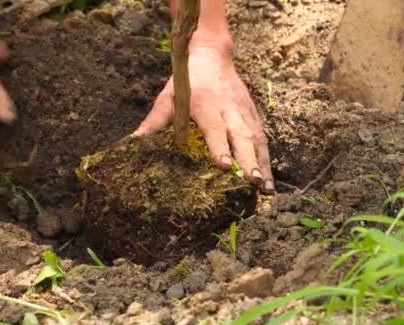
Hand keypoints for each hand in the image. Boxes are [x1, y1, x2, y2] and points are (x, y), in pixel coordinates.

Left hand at [134, 43, 273, 192]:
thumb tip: (136, 141)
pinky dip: (267, 160)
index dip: (219, 146)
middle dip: (248, 159)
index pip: (215, 127)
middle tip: (252, 181)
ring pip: (256, 140)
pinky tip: (268, 181)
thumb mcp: (169, 96)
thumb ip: (156, 119)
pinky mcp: (254, 116)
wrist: (213, 56)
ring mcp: (245, 114)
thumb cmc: (188, 80)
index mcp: (207, 105)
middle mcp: (229, 110)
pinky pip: (263, 140)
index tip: (222, 165)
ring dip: (262, 164)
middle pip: (241, 136)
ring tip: (265, 189)